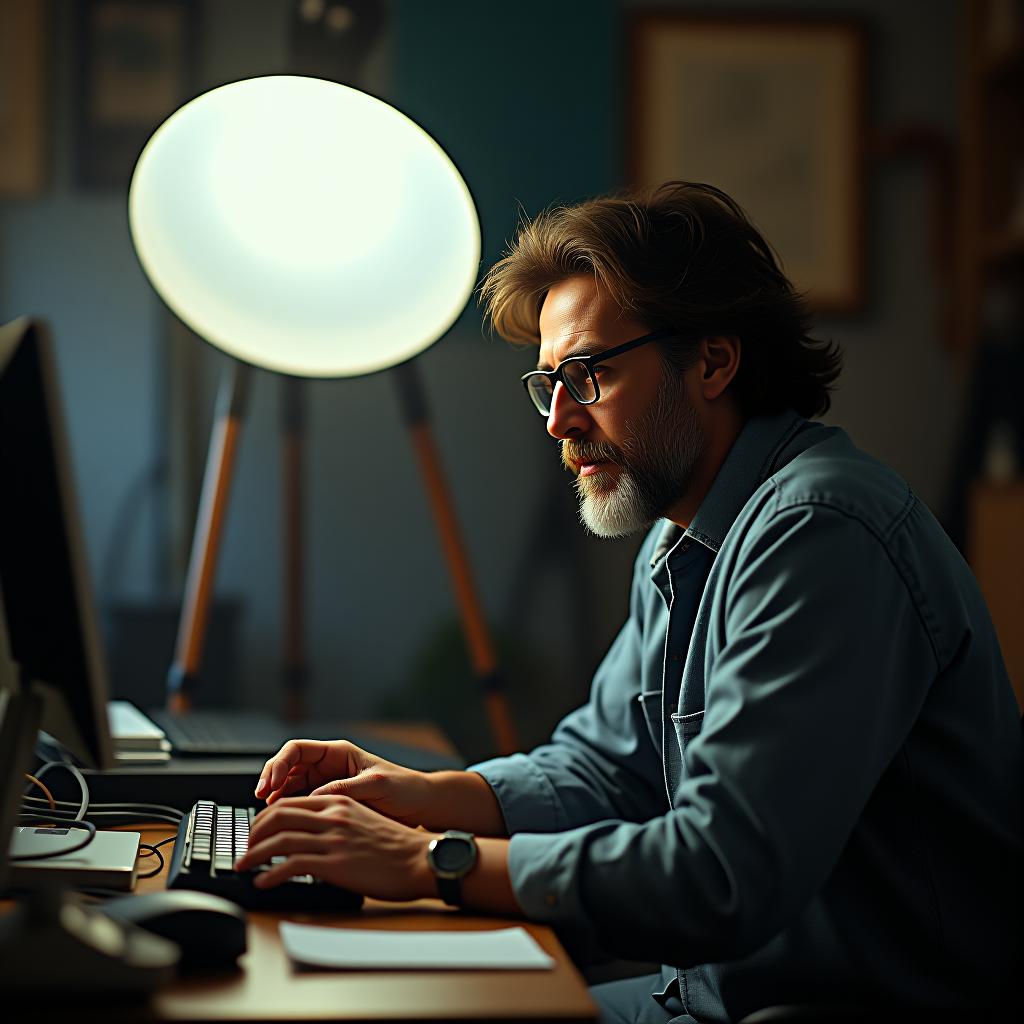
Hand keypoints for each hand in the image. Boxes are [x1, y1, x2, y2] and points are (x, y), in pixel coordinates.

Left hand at [234, 794, 435, 900]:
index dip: (266, 816)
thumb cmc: (396, 846)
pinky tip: (263, 882)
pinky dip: (271, 874)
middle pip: (278, 816)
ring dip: (254, 855)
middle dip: (253, 833)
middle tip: (244, 848)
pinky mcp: (335, 864)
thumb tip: (313, 834)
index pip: (290, 802)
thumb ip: (337, 822)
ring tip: (243, 867)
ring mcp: (333, 839)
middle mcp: (333, 816)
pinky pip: (291, 866)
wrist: (419, 859)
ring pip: (279, 840)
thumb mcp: (363, 820)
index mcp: (339, 803)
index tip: (256, 830)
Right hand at [255, 739, 433, 826]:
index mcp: (338, 753)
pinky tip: (283, 824)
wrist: (420, 806)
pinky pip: (300, 804)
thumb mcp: (377, 785)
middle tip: (261, 800)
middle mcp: (328, 766)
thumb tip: (315, 796)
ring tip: (267, 814)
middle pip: (287, 767)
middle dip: (270, 780)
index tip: (270, 783)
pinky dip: (288, 811)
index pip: (297, 750)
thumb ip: (347, 789)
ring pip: (289, 786)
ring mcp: (326, 785)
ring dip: (276, 798)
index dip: (279, 764)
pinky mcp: (328, 804)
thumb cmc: (404, 788)